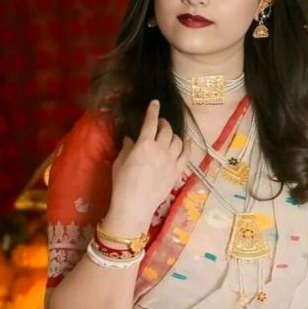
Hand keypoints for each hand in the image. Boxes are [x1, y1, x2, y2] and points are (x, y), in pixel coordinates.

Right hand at [107, 100, 189, 233]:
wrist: (135, 205)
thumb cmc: (122, 183)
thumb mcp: (120, 162)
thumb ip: (127, 147)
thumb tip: (130, 139)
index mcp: (144, 144)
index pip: (151, 122)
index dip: (153, 111)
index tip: (155, 103)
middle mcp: (160, 149)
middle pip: (167, 130)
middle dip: (164, 123)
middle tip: (160, 123)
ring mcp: (171, 160)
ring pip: (178, 141)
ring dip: (174, 135)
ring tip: (169, 135)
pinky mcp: (177, 171)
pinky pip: (186, 155)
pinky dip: (187, 146)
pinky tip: (186, 142)